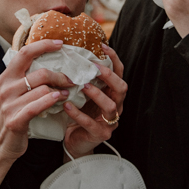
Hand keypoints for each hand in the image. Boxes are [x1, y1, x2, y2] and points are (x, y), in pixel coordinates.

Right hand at [0, 39, 74, 188]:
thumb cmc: (11, 114)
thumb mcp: (13, 92)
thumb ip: (25, 78)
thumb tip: (50, 63)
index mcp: (6, 77)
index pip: (25, 53)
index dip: (44, 45)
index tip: (60, 44)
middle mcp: (6, 87)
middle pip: (39, 73)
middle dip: (60, 76)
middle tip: (71, 80)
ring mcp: (9, 104)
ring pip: (42, 90)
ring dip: (60, 91)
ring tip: (68, 93)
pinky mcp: (14, 120)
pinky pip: (37, 106)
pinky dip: (51, 101)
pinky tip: (60, 99)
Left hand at [63, 43, 127, 158]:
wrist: (75, 142)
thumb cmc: (80, 114)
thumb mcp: (83, 95)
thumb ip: (84, 79)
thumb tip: (72, 55)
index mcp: (112, 94)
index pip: (119, 73)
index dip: (113, 59)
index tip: (102, 46)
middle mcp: (116, 106)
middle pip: (122, 88)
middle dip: (109, 76)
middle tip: (94, 68)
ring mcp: (109, 122)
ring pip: (110, 106)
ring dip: (97, 94)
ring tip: (83, 85)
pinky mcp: (99, 134)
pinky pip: (90, 123)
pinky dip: (78, 113)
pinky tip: (67, 105)